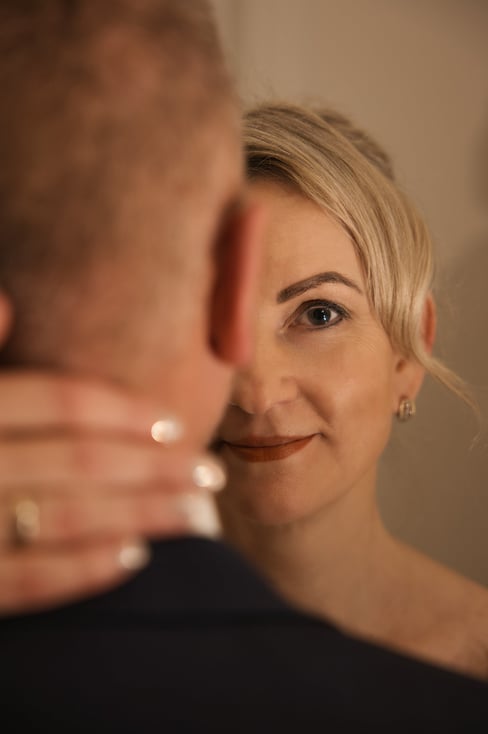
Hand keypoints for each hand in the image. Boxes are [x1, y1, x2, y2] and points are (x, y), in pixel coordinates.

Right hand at [0, 372, 224, 615]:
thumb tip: (13, 310)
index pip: (60, 404)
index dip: (124, 414)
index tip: (177, 426)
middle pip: (81, 461)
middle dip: (155, 467)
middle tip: (211, 474)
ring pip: (70, 517)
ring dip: (142, 514)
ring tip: (196, 515)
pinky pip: (32, 579)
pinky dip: (86, 567)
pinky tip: (137, 557)